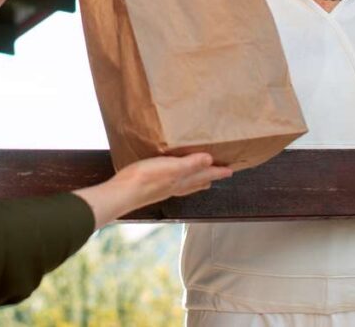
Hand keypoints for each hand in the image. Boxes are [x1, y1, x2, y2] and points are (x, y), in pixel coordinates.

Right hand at [74, 153, 232, 227]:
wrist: (123, 192)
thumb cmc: (146, 178)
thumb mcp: (172, 167)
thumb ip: (191, 164)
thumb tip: (211, 161)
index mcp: (183, 180)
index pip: (206, 175)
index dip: (219, 172)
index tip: (231, 170)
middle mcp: (176, 186)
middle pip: (199, 182)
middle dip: (210, 176)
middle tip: (220, 172)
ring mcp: (165, 188)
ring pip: (187, 185)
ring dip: (197, 179)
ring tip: (204, 177)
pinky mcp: (153, 187)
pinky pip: (174, 184)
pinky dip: (181, 180)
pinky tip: (174, 179)